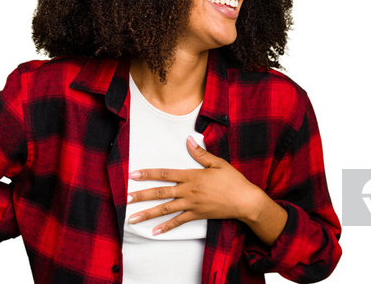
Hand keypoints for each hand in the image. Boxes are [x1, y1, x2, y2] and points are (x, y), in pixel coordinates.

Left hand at [127, 136, 285, 245]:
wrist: (245, 201)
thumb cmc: (233, 180)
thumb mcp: (218, 163)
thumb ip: (200, 153)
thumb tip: (188, 140)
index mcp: (191, 176)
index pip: (165, 173)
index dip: (148, 174)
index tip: (133, 175)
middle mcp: (188, 191)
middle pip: (160, 193)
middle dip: (141, 195)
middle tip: (126, 199)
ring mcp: (191, 204)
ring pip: (165, 209)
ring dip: (148, 214)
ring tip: (132, 219)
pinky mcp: (197, 215)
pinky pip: (178, 222)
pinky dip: (165, 227)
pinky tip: (154, 232)